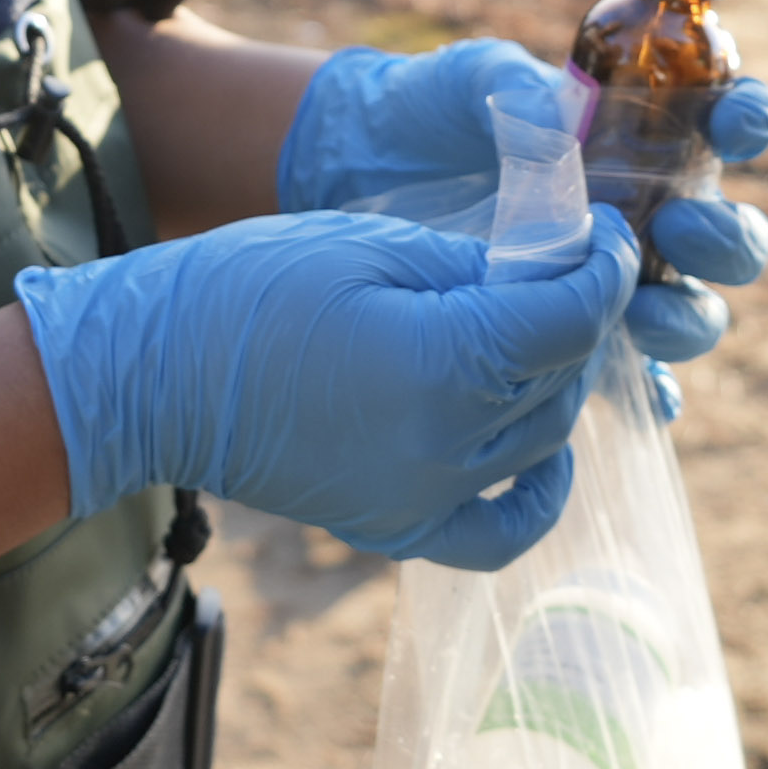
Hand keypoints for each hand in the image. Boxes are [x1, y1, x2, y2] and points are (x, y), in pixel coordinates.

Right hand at [13, 200, 637, 569]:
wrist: (156, 372)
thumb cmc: (254, 286)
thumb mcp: (375, 244)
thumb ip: (479, 265)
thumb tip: (556, 268)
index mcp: (445, 362)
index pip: (572, 319)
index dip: (607, 270)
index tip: (611, 237)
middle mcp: (446, 446)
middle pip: (563, 378)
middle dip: (581, 315)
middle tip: (571, 267)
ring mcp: (422, 498)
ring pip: (544, 441)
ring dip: (558, 382)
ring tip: (541, 330)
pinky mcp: (396, 527)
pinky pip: (500, 531)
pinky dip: (540, 493)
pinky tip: (546, 449)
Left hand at [275, 38, 767, 364]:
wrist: (359, 170)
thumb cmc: (431, 109)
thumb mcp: (474, 80)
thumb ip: (521, 87)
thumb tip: (565, 119)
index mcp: (644, 131)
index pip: (726, 123)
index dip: (748, 122)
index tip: (733, 126)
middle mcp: (649, 211)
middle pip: (729, 239)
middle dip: (724, 239)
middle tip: (680, 228)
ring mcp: (616, 280)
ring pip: (691, 313)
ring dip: (685, 318)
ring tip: (641, 313)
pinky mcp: (574, 338)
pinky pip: (636, 380)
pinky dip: (650, 393)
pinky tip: (640, 395)